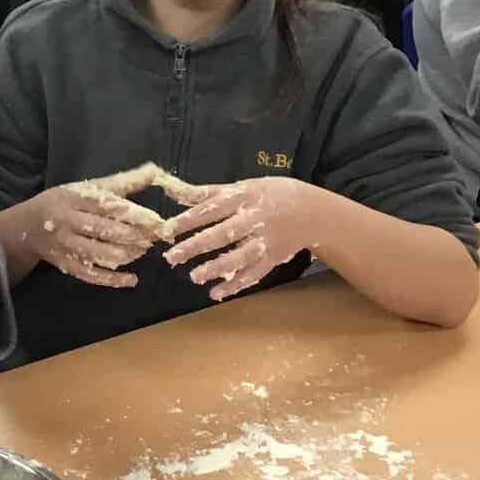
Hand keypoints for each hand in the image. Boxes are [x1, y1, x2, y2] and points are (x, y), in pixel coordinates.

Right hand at [20, 186, 164, 288]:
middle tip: (157, 237)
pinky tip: (132, 279)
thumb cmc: (63, 202)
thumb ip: (123, 182)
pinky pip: (93, 276)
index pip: (110, 207)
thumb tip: (155, 171)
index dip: (137, 216)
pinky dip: (115, 280)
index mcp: (75, 199)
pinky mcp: (67, 266)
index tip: (159, 221)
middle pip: (108, 232)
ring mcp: (67, 247)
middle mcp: (69, 223)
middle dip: (137, 236)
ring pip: (102, 256)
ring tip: (143, 249)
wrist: (26, 226)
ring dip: (129, 255)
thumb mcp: (87, 187)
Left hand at [162, 177, 323, 301]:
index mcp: (245, 197)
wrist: (312, 210)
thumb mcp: (241, 186)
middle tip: (172, 256)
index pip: (213, 208)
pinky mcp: (274, 258)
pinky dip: (236, 285)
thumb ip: (206, 192)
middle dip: (196, 245)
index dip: (190, 219)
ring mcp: (266, 241)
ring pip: (240, 257)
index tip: (168, 228)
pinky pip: (254, 274)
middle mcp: (256, 219)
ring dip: (217, 268)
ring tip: (194, 276)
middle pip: (223, 234)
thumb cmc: (269, 195)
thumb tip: (172, 190)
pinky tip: (217, 293)